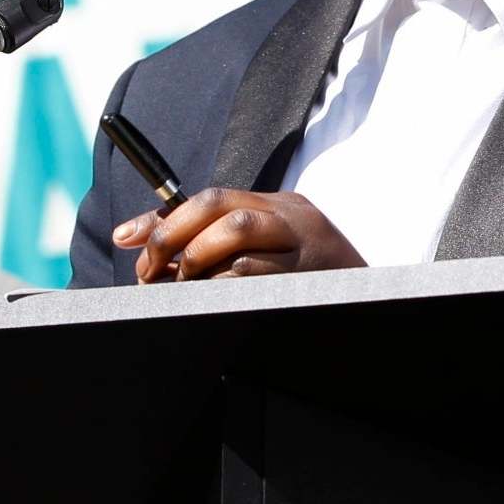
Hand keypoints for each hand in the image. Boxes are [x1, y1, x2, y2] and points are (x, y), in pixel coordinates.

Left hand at [115, 189, 365, 282]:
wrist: (374, 304)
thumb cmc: (308, 281)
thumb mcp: (269, 248)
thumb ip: (214, 239)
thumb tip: (137, 240)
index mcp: (280, 204)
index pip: (211, 199)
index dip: (163, 220)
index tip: (128, 242)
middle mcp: (293, 217)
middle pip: (220, 210)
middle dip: (173, 237)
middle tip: (151, 273)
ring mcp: (304, 247)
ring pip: (235, 238)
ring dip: (196, 265)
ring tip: (184, 289)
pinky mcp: (307, 279)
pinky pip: (252, 276)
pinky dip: (221, 289)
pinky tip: (212, 303)